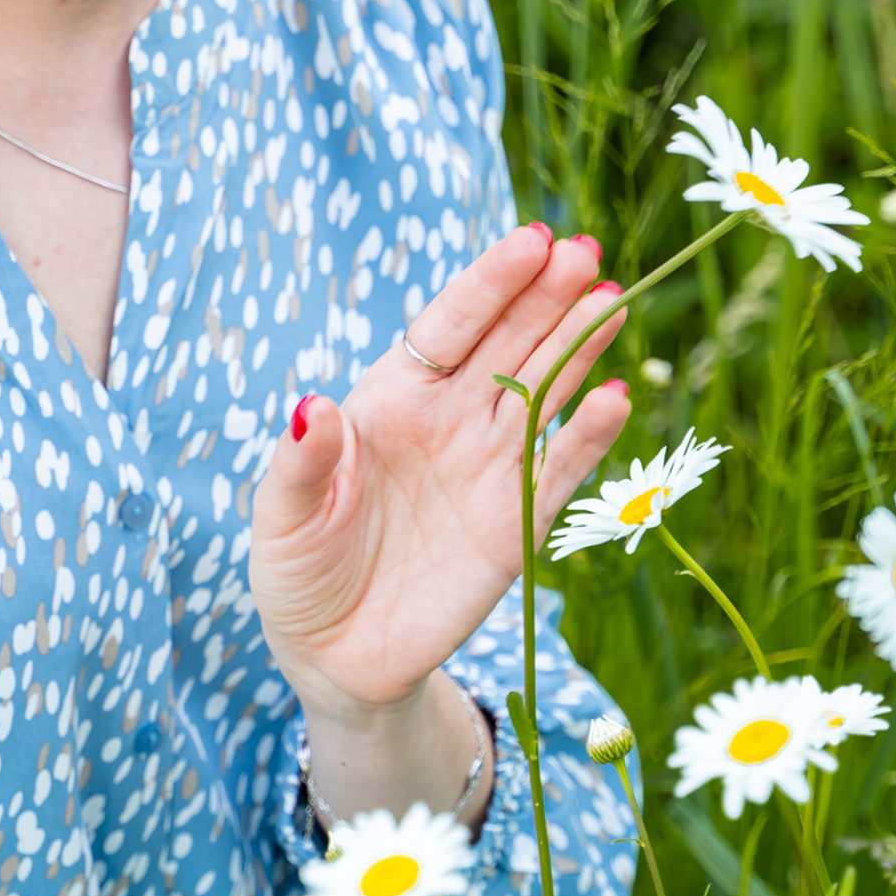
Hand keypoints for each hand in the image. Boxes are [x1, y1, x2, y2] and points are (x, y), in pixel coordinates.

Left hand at [250, 223, 630, 724]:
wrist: (335, 655)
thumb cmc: (298, 567)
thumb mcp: (283, 514)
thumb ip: (303, 461)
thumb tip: (312, 404)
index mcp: (393, 396)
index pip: (451, 324)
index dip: (491, 282)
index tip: (533, 241)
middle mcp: (450, 418)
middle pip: (510, 343)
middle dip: (548, 297)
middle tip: (587, 253)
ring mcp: (489, 466)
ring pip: (545, 391)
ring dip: (580, 346)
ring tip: (613, 301)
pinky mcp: (518, 523)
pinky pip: (560, 469)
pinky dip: (589, 435)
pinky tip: (613, 396)